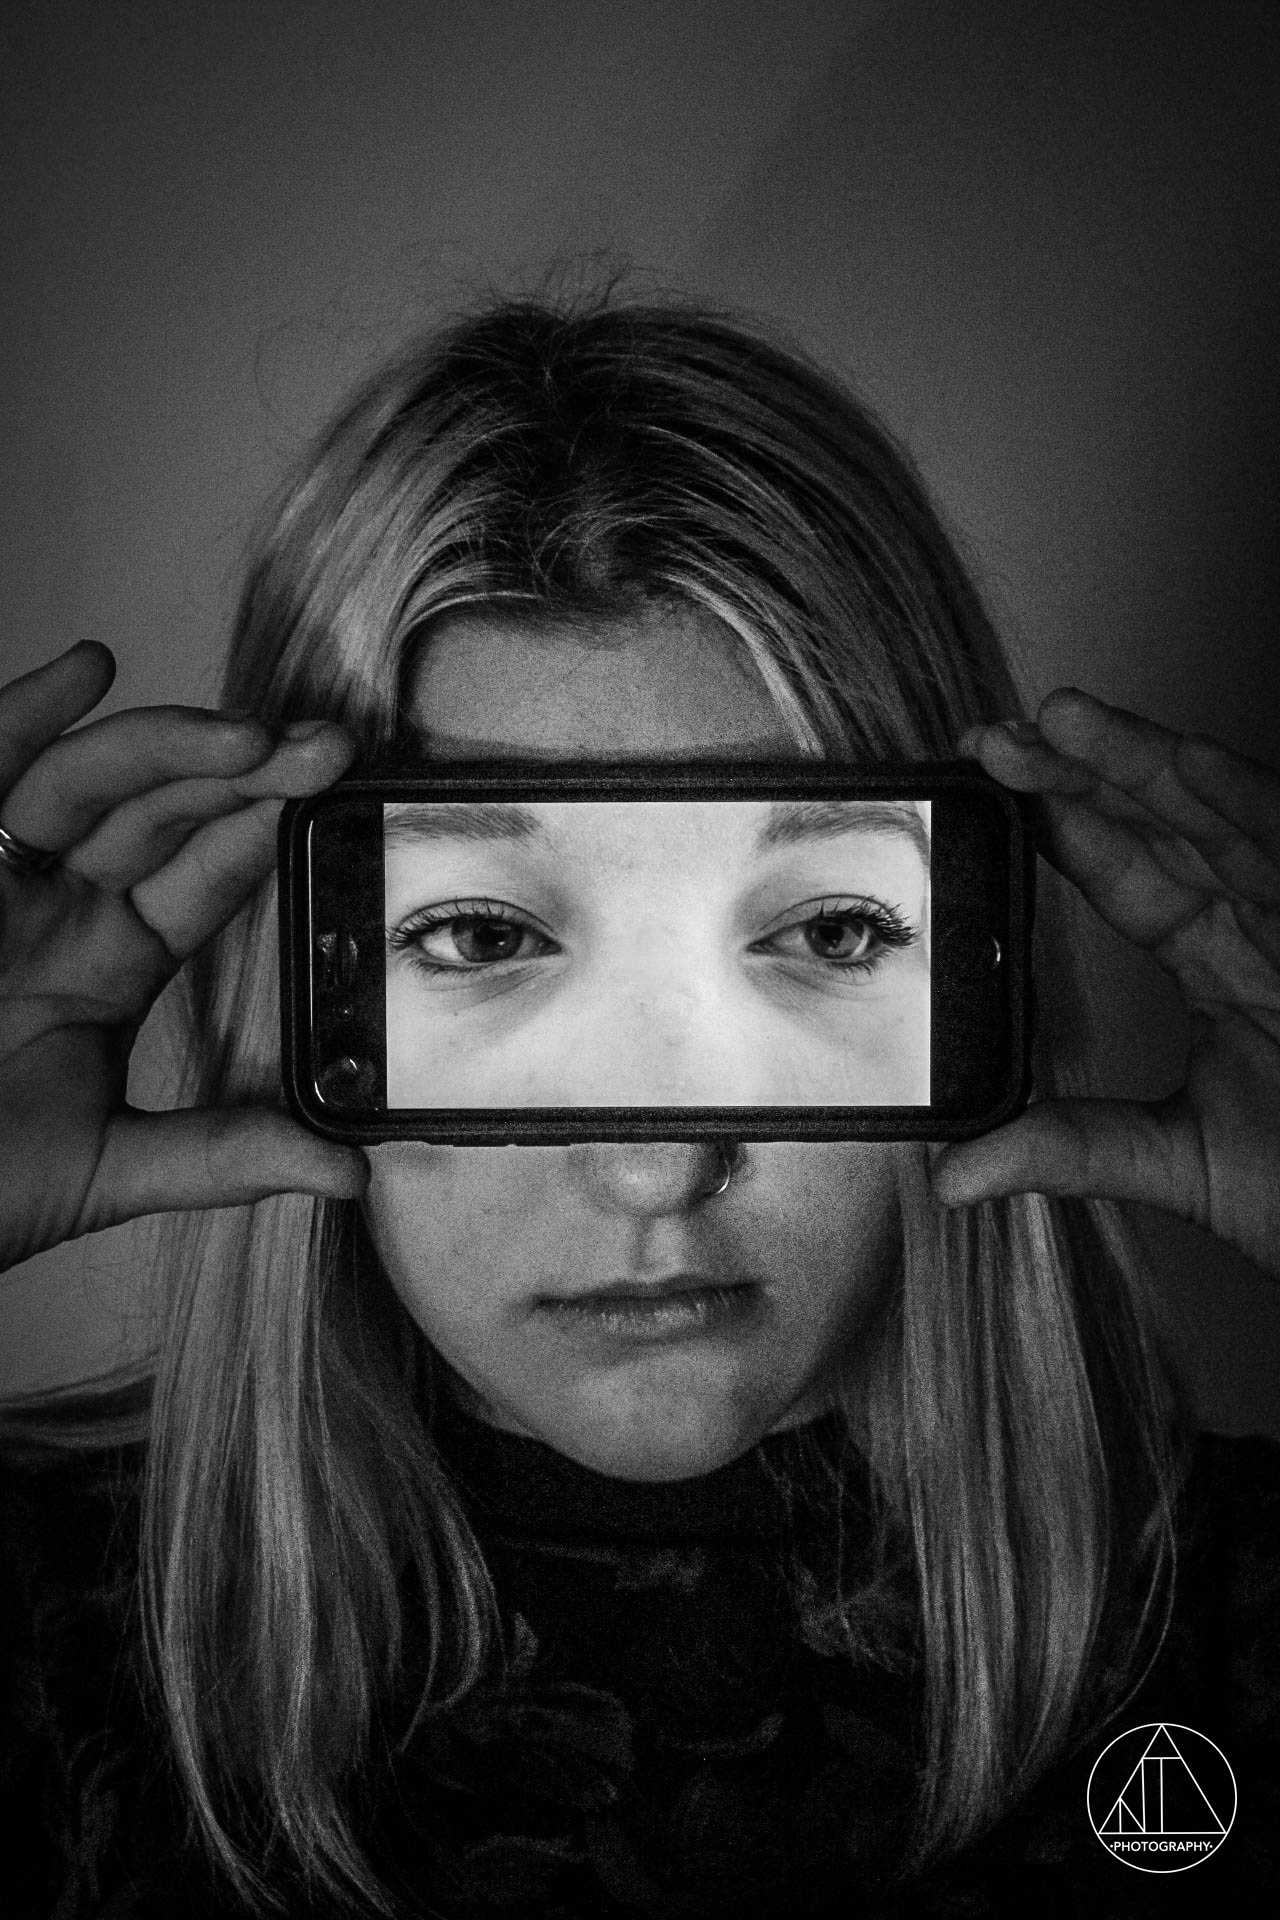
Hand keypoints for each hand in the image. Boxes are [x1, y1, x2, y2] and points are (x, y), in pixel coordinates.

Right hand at [0, 643, 366, 1271]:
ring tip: (247, 735)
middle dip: (247, 772)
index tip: (340, 791)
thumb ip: (225, 1156)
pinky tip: (83, 669)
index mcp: (110, 959)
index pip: (206, 875)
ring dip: (166, 746)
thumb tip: (349, 1173)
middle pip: (165, 811)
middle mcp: (60, 905)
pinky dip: (20, 714)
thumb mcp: (111, 1166)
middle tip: (327, 748)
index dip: (267, 827)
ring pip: (88, 782)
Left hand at [930, 687, 1279, 1276]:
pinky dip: (1240, 795)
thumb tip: (954, 1173)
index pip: (1123, 871)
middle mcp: (1260, 917)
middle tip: (990, 739)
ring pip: (1216, 810)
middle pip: (1156, 821)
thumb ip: (1069, 1151)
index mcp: (1219, 958)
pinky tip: (1179, 757)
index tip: (982, 787)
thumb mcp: (1181, 1161)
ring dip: (1139, 760)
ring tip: (1058, 719)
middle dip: (1075, 773)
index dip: (1055, 823)